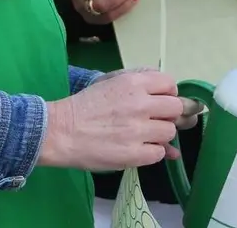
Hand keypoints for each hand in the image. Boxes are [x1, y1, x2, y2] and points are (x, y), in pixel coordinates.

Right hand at [38, 69, 186, 170]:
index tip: (158, 102)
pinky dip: (151, 152)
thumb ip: (141, 83)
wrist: (60, 131)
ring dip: (159, 135)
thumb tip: (169, 97)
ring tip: (141, 136)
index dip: (166, 94)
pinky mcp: (134, 154)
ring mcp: (139, 130)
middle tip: (152, 120)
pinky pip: (160, 153)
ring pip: (170, 132)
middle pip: (176, 108)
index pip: (170, 84)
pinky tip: (136, 149)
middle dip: (167, 114)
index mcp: (133, 83)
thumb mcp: (110, 82)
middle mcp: (140, 104)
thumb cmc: (85, 105)